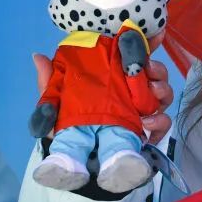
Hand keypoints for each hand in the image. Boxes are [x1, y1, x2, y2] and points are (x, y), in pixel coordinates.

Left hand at [33, 31, 174, 143]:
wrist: (77, 165)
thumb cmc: (67, 130)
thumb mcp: (56, 106)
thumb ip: (50, 83)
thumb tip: (38, 56)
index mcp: (115, 80)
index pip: (134, 57)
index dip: (147, 45)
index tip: (155, 36)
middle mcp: (133, 92)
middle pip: (156, 73)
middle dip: (158, 69)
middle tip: (148, 70)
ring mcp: (144, 112)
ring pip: (164, 95)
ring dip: (162, 91)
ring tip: (152, 94)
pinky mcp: (149, 133)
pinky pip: (164, 123)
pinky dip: (160, 121)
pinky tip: (148, 122)